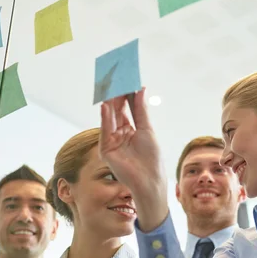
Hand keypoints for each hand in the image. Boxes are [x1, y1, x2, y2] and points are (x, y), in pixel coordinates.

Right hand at [99, 89, 168, 231]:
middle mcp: (120, 133)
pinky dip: (105, 118)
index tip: (127, 77)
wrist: (149, 180)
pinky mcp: (106, 150)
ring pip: (110, 118)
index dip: (127, 93)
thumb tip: (140, 88)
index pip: (127, 107)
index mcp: (131, 129)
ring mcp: (112, 141)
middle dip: (117, 94)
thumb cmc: (152, 157)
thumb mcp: (147, 129)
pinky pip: (105, 130)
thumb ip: (140, 109)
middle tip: (116, 77)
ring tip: (110, 86)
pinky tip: (105, 105)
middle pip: (117, 110)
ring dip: (110, 102)